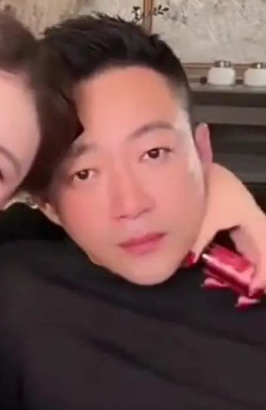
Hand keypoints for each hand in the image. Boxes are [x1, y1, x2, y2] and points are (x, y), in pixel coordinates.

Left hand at [191, 164, 265, 290]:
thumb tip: (190, 263)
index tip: (255, 288)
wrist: (191, 161)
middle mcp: (249, 212)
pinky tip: (228, 259)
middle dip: (261, 265)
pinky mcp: (229, 207)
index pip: (265, 246)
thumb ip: (196, 243)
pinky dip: (238, 248)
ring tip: (244, 279)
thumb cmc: (202, 188)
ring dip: (250, 258)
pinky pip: (240, 233)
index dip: (264, 269)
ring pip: (252, 238)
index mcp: (249, 215)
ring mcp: (240, 209)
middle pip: (263, 243)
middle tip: (253, 287)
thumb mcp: (200, 218)